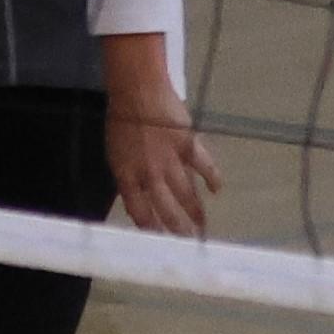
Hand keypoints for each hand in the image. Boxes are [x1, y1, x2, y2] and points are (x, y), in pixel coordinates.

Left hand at [102, 47, 221, 238]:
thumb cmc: (122, 120)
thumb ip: (128, 177)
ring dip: (196, 213)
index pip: (139, 212)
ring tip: (202, 227)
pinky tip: (217, 189)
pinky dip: (213, 179)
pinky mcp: (188, 145)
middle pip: (166, 210)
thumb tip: (139, 199)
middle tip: (187, 242)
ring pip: (186, 195)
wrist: (137, 90)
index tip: (160, 242)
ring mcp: (170, 160)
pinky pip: (204, 167)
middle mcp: (149, 173)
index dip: (151, 229)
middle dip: (178, 230)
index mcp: (127, 175)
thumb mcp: (116, 153)